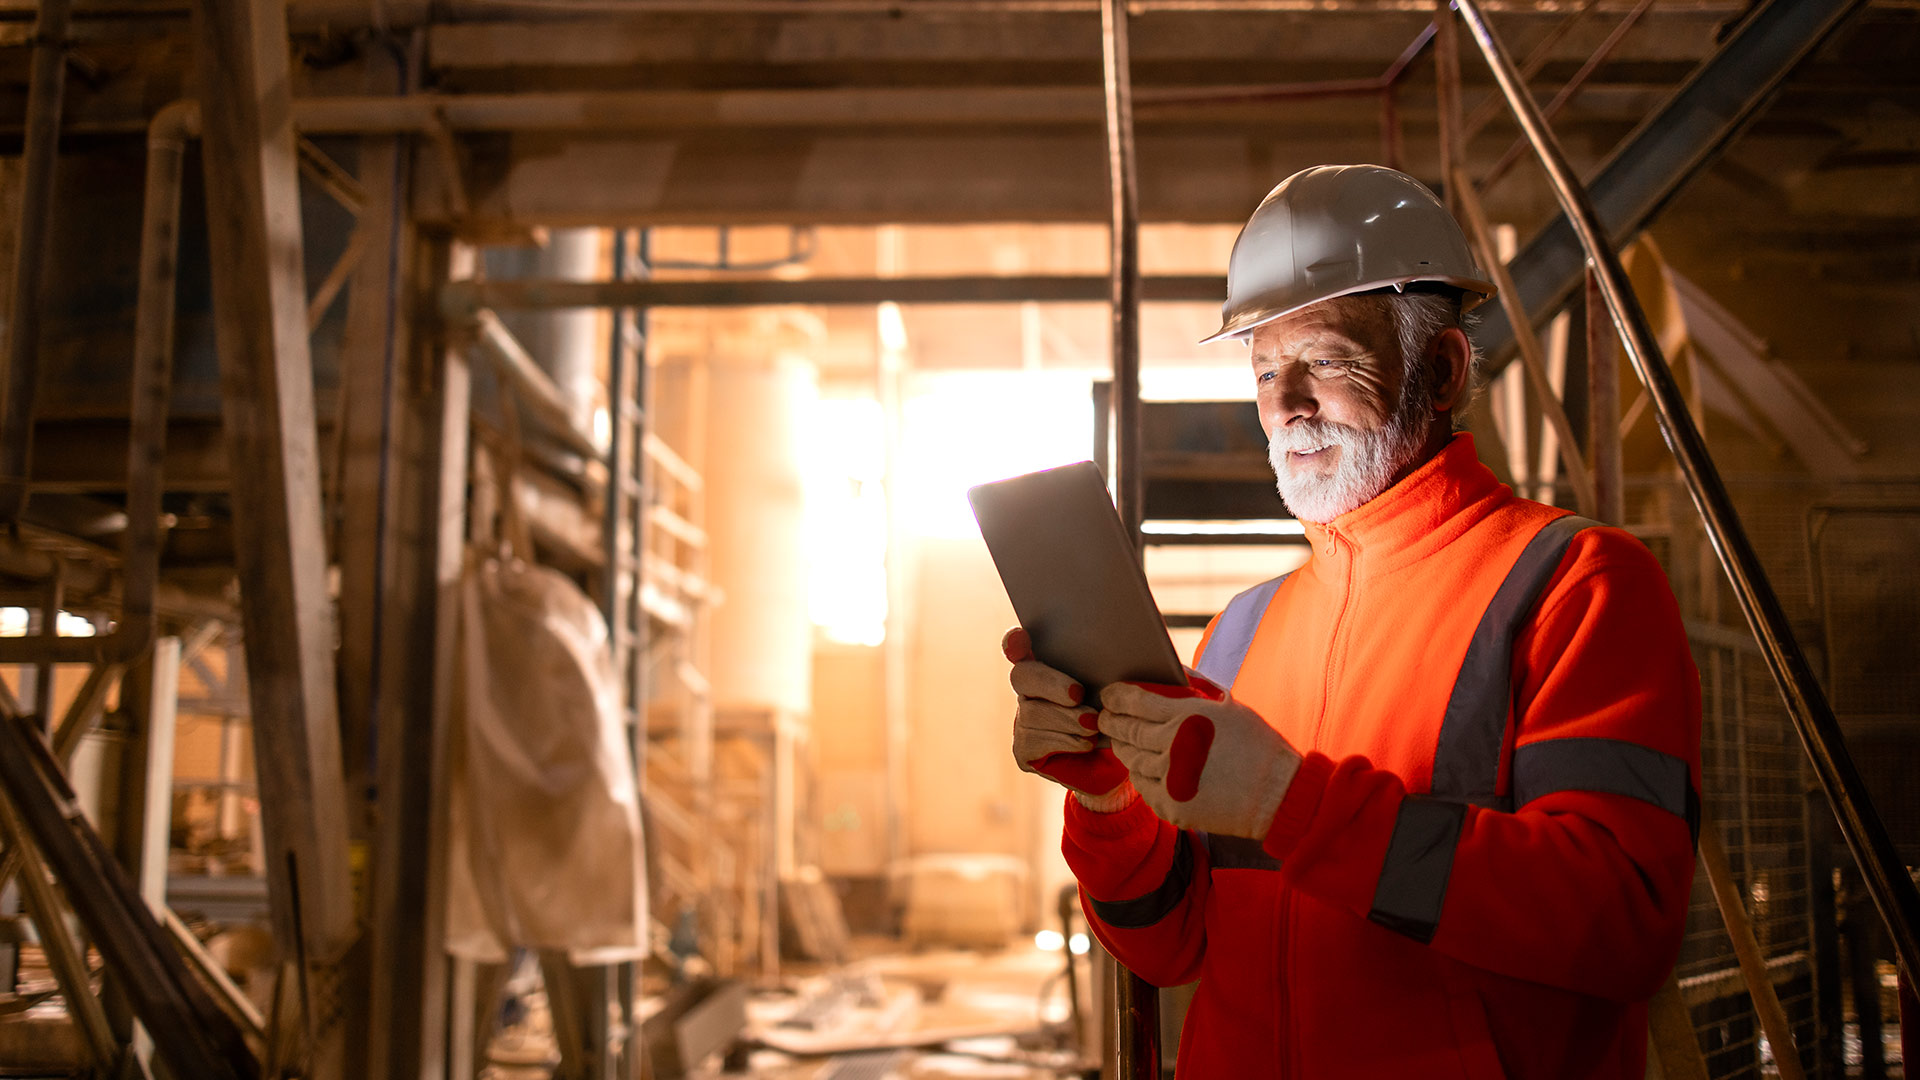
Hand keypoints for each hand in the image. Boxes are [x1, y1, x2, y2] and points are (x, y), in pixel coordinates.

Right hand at [1004, 627, 1135, 811]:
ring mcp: (1023, 719)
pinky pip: (1035, 740)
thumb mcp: (1122, 689)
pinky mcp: (1024, 749)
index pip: (1019, 644)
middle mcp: (1030, 690)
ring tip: (1094, 725)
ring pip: (1032, 712)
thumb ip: (1116, 666)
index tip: (1020, 640)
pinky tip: (1086, 743)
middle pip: (1022, 675)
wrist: (1119, 761)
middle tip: (1078, 694)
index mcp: (1049, 663)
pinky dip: (1065, 740)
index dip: (1014, 641)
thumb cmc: (1122, 715)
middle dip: (1051, 683)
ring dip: (1066, 719)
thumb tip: (1129, 647)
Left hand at [1099, 673, 1301, 838]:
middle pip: (1126, 730)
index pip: (1136, 701)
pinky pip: (1142, 786)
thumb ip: (1195, 686)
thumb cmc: (1256, 745)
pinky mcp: (1173, 806)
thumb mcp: (1229, 705)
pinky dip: (1139, 774)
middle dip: (1111, 721)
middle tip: (1104, 717)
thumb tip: (1168, 669)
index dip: (1116, 697)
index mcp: (1188, 716)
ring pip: (1131, 759)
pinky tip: (1141, 766)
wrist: (1278, 795)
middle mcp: (1174, 746)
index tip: (1109, 695)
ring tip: (1121, 740)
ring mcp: (1171, 779)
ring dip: (1123, 747)